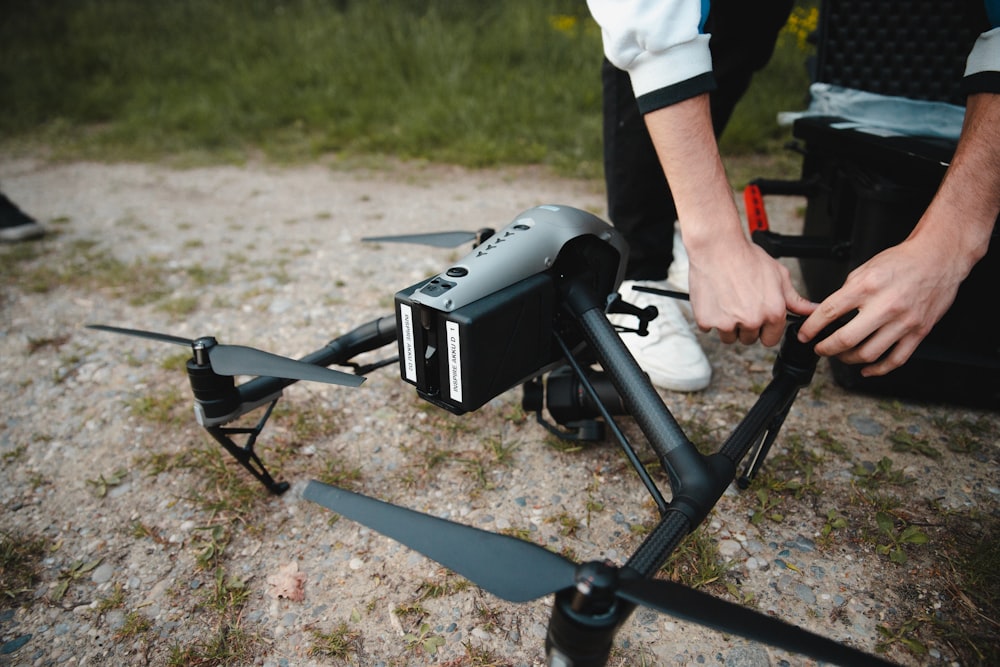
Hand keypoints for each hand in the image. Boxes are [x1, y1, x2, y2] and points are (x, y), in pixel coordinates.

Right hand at [688, 236, 814, 346]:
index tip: (758, 317)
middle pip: (748, 339)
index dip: (764, 329)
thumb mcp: (778, 276)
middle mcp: (751, 320)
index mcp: (773, 313)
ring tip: (727, 301)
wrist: (717, 247)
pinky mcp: (707, 320)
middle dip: (745, 326)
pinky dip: (710, 317)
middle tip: (740, 303)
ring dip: (727, 325)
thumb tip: (812, 310)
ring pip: (728, 337)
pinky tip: (714, 299)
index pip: (770, 340)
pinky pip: (708, 328)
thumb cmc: (746, 257)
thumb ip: (795, 300)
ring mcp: (727, 323)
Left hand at [797, 237, 963, 376]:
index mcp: (867, 287)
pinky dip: (878, 369)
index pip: (829, 312)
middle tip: (820, 348)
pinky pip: (895, 360)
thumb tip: (829, 313)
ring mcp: (904, 322)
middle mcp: (886, 305)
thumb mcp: (865, 268)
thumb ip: (847, 292)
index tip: (805, 335)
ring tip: (841, 355)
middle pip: (846, 339)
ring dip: (848, 359)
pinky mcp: (919, 332)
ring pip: (868, 354)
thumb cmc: (902, 262)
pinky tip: (867, 368)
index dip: (812, 328)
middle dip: (826, 348)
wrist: (938, 258)